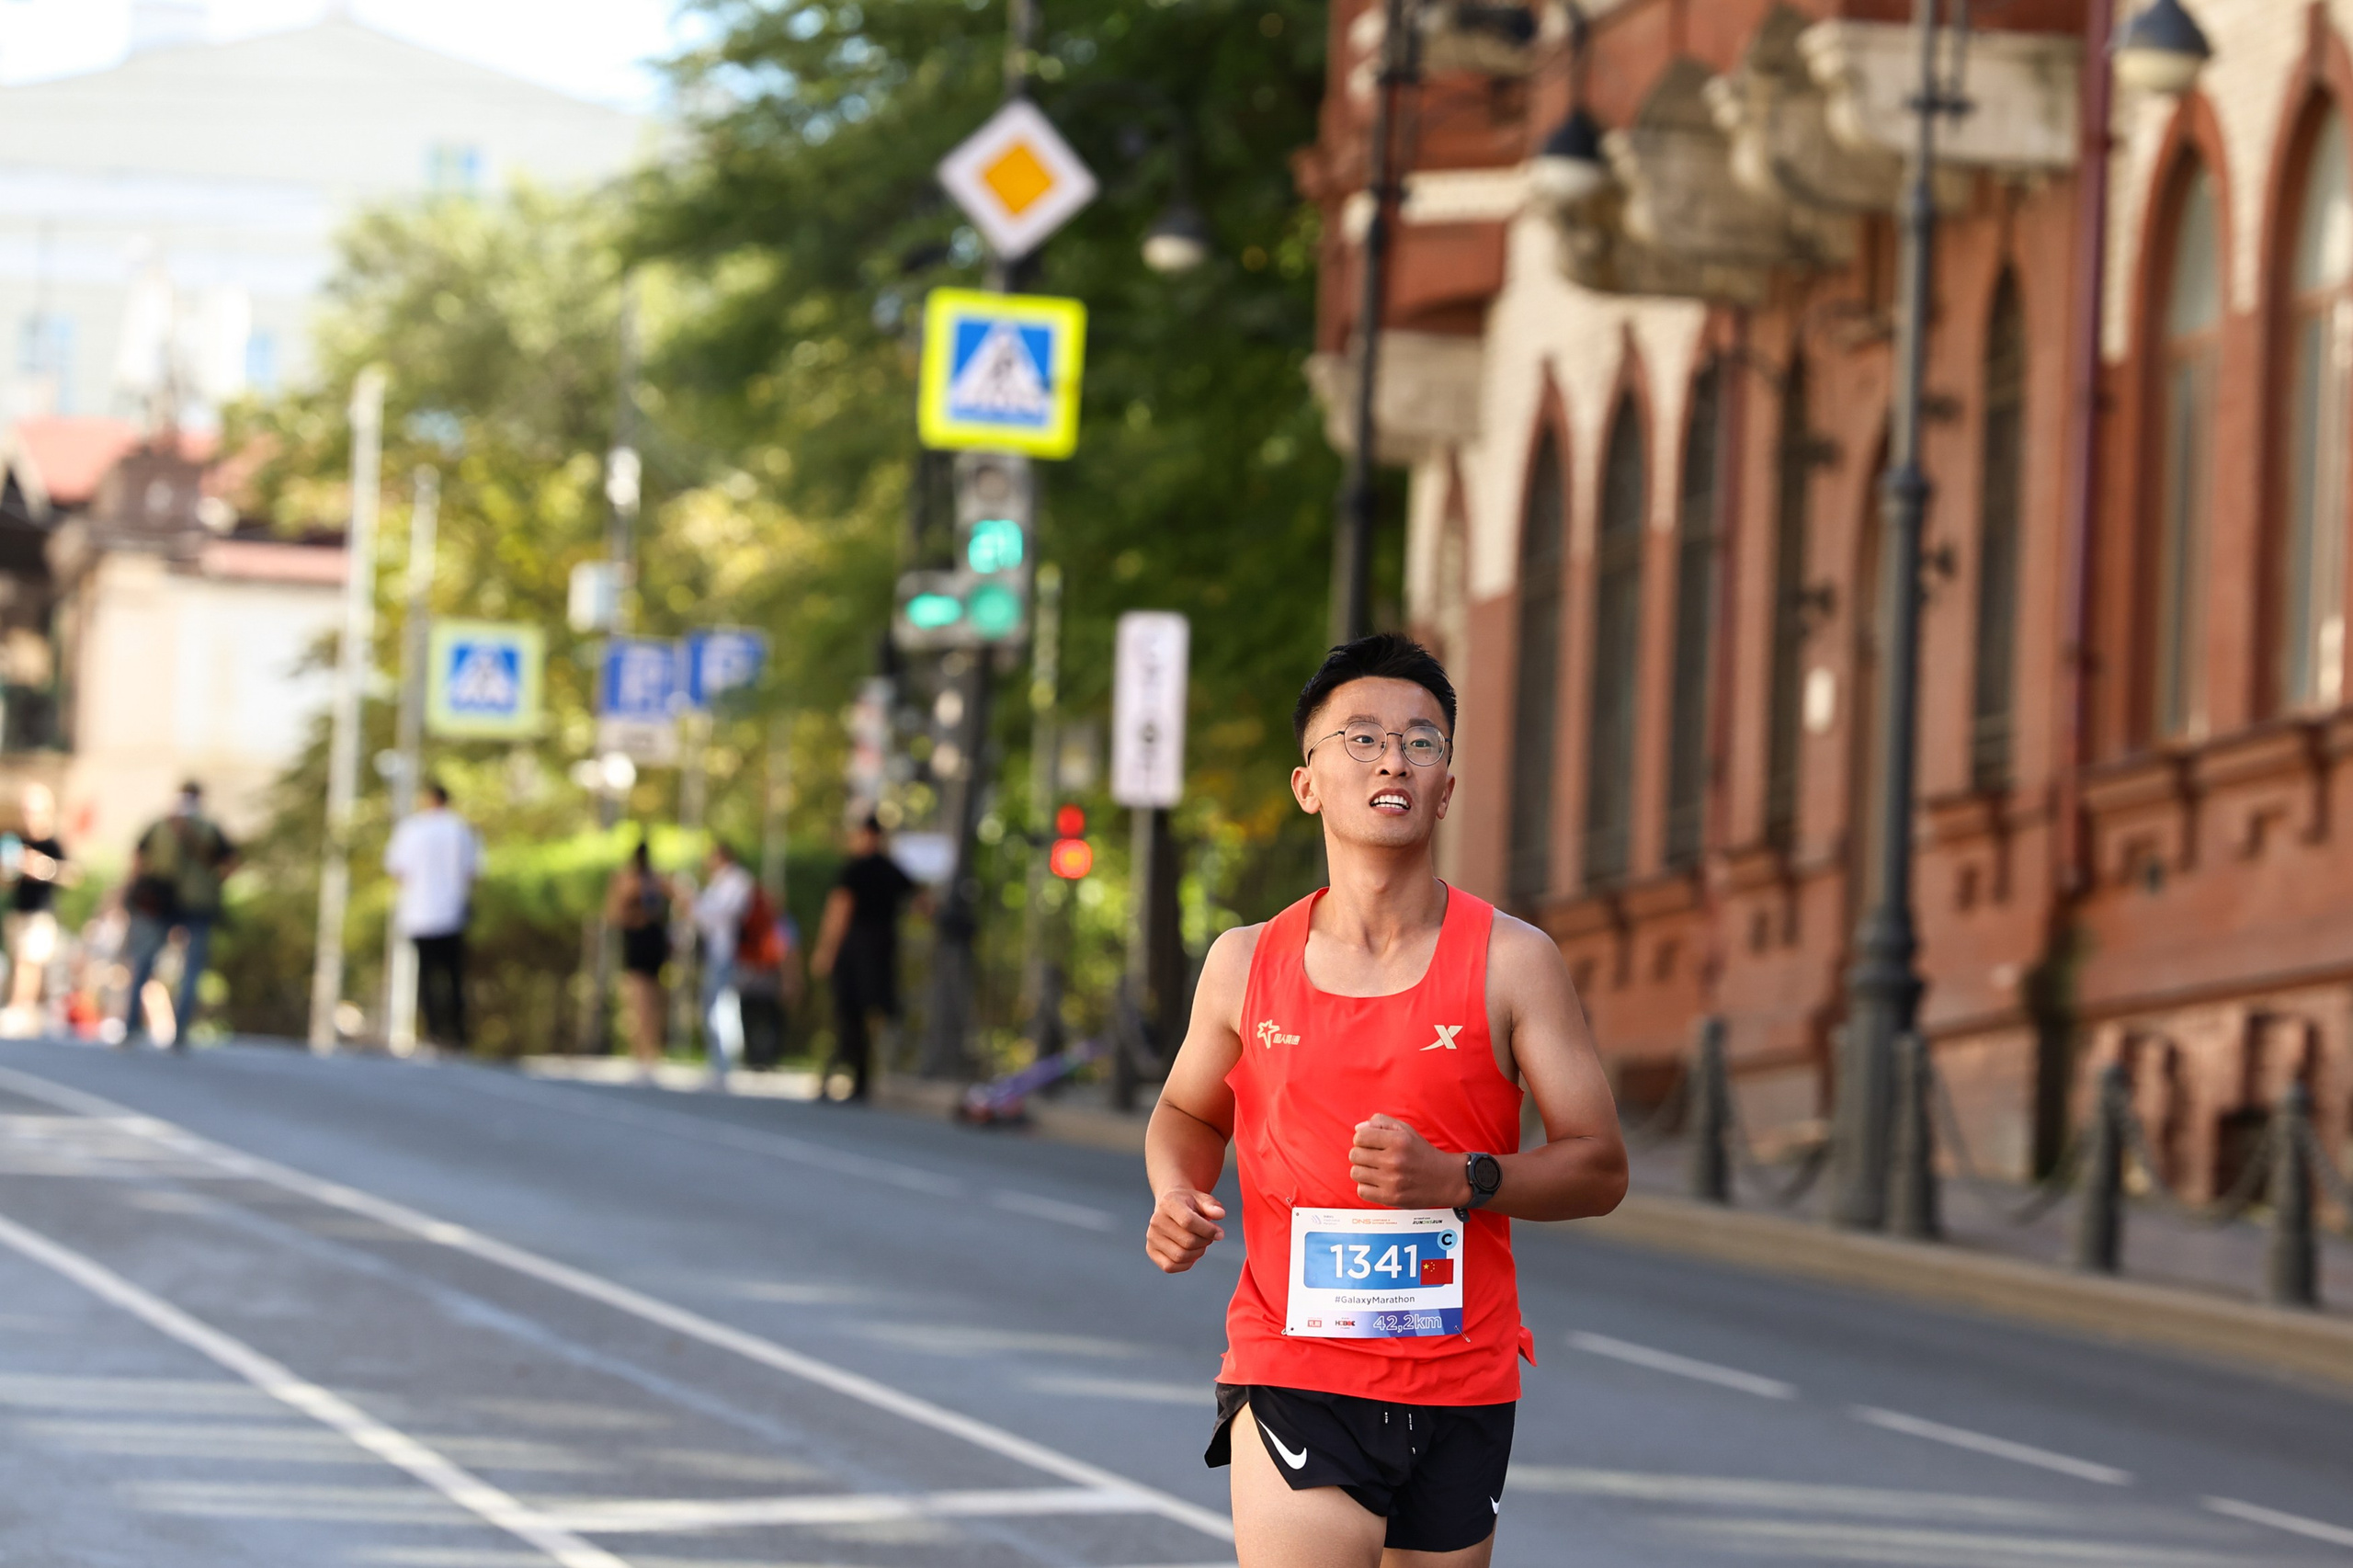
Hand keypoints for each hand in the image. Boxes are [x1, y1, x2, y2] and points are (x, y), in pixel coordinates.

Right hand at [1146, 1187, 1225, 1272]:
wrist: (1169, 1206)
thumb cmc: (1188, 1204)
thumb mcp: (1201, 1199)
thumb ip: (1212, 1205)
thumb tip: (1220, 1214)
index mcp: (1169, 1203)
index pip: (1188, 1222)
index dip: (1208, 1230)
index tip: (1219, 1233)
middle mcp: (1156, 1220)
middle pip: (1187, 1241)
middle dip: (1205, 1242)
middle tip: (1209, 1237)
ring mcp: (1152, 1237)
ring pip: (1180, 1256)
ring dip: (1197, 1253)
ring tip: (1200, 1244)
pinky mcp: (1151, 1250)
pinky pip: (1170, 1266)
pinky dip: (1185, 1264)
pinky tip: (1191, 1254)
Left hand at [1350, 1114, 1469, 1207]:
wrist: (1445, 1180)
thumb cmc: (1423, 1154)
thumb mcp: (1406, 1130)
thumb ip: (1382, 1123)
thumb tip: (1359, 1128)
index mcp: (1398, 1141)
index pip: (1359, 1137)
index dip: (1361, 1139)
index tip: (1369, 1143)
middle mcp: (1394, 1160)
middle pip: (1354, 1155)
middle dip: (1362, 1154)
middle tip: (1373, 1157)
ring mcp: (1392, 1181)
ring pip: (1355, 1173)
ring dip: (1363, 1171)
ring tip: (1375, 1170)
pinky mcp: (1391, 1198)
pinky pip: (1362, 1191)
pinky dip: (1367, 1187)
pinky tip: (1378, 1183)